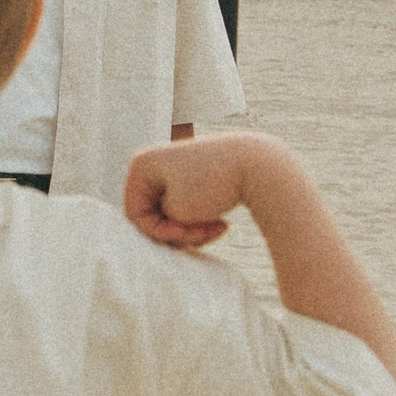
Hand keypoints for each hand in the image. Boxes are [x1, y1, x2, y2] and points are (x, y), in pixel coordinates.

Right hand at [123, 135, 251, 249]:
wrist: (260, 165)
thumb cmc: (214, 187)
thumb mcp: (176, 211)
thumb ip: (159, 221)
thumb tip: (159, 221)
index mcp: (141, 163)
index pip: (135, 214)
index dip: (157, 232)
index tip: (185, 234)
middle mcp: (155, 161)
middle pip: (156, 214)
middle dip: (180, 232)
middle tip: (205, 234)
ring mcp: (176, 167)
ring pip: (174, 213)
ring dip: (194, 229)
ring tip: (218, 229)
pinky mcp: (196, 174)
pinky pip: (189, 206)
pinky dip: (203, 219)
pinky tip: (222, 224)